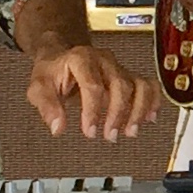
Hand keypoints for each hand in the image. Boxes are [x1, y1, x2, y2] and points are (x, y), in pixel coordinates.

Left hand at [26, 43, 156, 140]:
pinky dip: (152, 102)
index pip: (93, 85)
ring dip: (138, 111)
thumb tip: (58, 127)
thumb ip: (48, 107)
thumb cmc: (52, 72)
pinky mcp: (128, 76)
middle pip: (120, 86)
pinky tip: (149, 118)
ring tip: (131, 131)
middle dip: (117, 114)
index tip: (90, 131)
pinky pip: (148, 85)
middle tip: (109, 135)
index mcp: (81, 59)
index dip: (93, 111)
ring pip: (139, 85)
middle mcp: (104, 61)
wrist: (61, 57)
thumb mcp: (40, 87)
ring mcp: (118, 68)